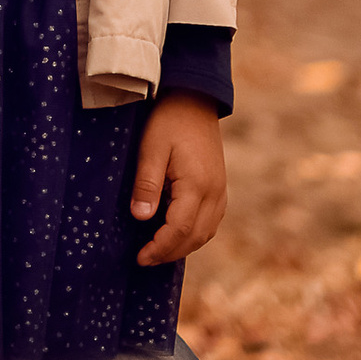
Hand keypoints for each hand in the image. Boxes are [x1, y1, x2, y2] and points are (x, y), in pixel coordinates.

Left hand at [129, 92, 225, 264]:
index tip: (140, 258)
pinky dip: (194, 234)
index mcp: (197, 185)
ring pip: (206, 233)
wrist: (195, 99)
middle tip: (145, 259)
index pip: (180, 229)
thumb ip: (147, 184)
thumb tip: (140, 218)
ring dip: (183, 247)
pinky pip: (211, 222)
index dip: (160, 248)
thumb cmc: (169, 121)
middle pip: (196, 237)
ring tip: (158, 251)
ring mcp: (220, 191)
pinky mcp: (219, 187)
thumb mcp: (151, 148)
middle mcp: (214, 193)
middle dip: (170, 253)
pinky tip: (177, 234)